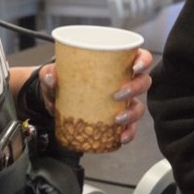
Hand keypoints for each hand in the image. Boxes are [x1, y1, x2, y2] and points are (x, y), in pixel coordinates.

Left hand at [38, 49, 152, 143]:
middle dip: (136, 88)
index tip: (135, 66)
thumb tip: (51, 74)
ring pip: (138, 106)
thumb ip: (51, 73)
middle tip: (119, 94)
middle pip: (143, 82)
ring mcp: (122, 102)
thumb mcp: (54, 75)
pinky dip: (128, 132)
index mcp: (116, 64)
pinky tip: (121, 136)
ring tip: (118, 118)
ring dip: (132, 113)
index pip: (139, 57)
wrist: (54, 102)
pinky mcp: (116, 120)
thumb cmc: (63, 81)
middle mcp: (123, 82)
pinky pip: (129, 127)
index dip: (143, 60)